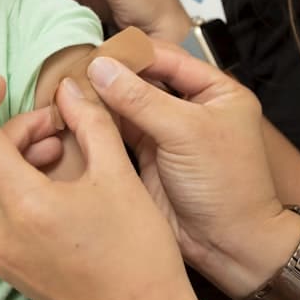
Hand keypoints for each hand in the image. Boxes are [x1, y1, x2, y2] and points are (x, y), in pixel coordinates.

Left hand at [0, 75, 208, 299]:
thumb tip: (69, 89)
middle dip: (18, 132)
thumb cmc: (140, 254)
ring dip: (18, 160)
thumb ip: (90, 123)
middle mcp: (2, 233)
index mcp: (25, 205)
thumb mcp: (119, 175)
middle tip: (61, 125)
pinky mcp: (13, 271)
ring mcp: (4, 256)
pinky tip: (59, 186)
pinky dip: (19, 189)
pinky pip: (1, 215)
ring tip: (63, 151)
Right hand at [85, 42, 285, 273]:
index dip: (132, 55)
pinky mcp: (149, 156)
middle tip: (76, 70)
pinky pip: (120, 130)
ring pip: (129, 104)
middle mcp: (192, 107)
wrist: (230, 246)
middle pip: (145, 79)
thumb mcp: (186, 133)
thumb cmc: (228, 187)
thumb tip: (101, 68)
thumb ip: (141, 99)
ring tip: (70, 90)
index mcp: (217, 91)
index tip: (97, 53)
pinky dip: (100, 122)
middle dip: (113, 76)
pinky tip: (76, 114)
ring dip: (102, 98)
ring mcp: (169, 132)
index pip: (168, 58)